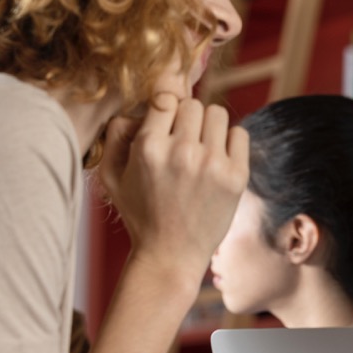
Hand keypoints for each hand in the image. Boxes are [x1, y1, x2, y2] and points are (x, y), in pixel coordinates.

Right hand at [97, 92, 247, 277]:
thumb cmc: (140, 213)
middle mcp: (182, 151)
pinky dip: (231, 141)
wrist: (170, 254)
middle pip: (193, 104)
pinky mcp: (236, 176)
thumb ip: (115, 135)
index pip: (165, 98)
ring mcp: (212, 164)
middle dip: (187, 119)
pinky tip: (219, 158)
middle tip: (184, 141)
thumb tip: (136, 108)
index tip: (167, 125)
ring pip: (217, 113)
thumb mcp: (112, 176)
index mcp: (148, 147)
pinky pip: (240, 133)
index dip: (166, 109)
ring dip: (209, 127)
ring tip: (201, 148)